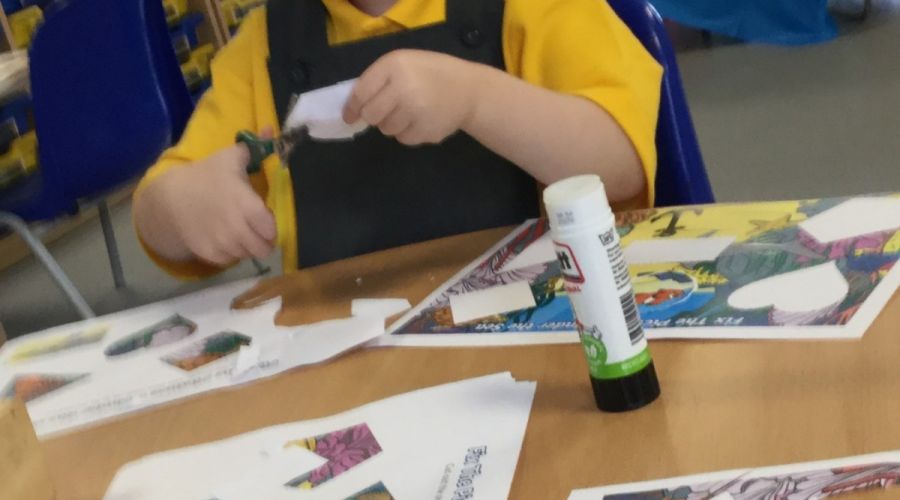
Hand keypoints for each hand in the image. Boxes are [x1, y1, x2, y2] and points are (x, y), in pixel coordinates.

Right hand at [144, 131, 276, 265]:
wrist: (169, 198)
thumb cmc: (205, 175)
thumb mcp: (229, 157)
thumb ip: (254, 147)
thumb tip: (271, 130)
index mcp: (247, 206)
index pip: (271, 229)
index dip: (270, 225)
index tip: (263, 218)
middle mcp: (237, 229)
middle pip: (263, 248)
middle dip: (262, 240)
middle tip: (255, 229)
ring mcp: (223, 244)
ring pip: (247, 255)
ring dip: (246, 246)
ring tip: (237, 231)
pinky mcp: (210, 255)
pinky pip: (230, 260)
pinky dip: (230, 253)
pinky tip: (223, 237)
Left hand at [343, 49, 480, 144]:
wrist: (469, 90)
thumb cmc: (430, 73)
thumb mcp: (404, 63)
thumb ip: (378, 80)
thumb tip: (353, 107)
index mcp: (395, 66)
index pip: (361, 93)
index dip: (352, 107)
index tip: (349, 116)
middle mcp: (403, 87)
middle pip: (371, 115)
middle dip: (374, 115)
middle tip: (386, 111)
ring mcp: (416, 111)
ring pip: (386, 129)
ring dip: (392, 124)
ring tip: (410, 111)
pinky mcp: (426, 131)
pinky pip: (403, 139)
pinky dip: (408, 132)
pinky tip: (421, 120)